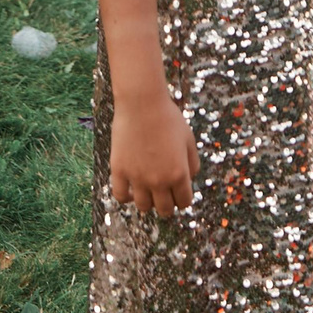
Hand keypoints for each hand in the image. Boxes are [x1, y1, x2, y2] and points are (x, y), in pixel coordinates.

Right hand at [110, 86, 198, 216]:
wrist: (142, 102)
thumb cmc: (168, 117)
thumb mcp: (189, 140)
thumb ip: (192, 164)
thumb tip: (189, 180)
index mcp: (179, 174)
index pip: (184, 203)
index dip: (183, 199)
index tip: (178, 193)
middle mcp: (159, 181)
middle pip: (165, 210)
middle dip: (167, 204)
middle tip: (164, 194)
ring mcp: (137, 178)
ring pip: (144, 207)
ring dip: (148, 202)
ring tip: (148, 190)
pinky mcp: (119, 171)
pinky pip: (120, 196)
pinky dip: (126, 197)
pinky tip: (130, 190)